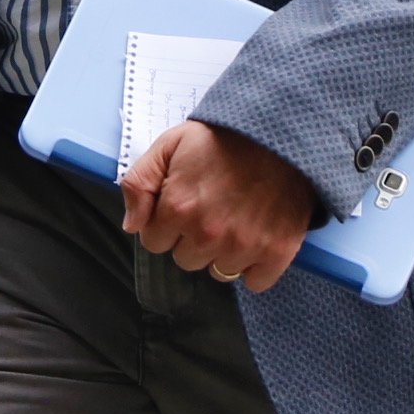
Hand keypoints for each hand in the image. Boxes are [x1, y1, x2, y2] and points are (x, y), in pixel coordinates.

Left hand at [122, 120, 314, 291]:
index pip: (154, 243)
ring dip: (223, 252)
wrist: (281, 132)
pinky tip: (257, 237)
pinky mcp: (276, 252)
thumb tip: (132, 225)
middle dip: (193, 238)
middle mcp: (208, 233)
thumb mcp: (170, 144)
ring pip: (219, 271)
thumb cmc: (224, 138)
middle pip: (186, 260)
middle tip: (213, 208)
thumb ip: (139, 183)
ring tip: (237, 218)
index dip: (167, 223)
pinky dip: (255, 266)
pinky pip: (255, 281)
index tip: (185, 204)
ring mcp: (244, 245)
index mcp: (178, 207)